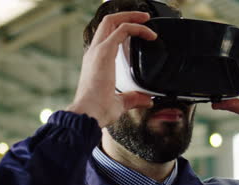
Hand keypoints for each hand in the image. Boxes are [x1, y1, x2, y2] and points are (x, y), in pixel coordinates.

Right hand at [67, 12, 156, 127]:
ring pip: (112, 21)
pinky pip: (123, 30)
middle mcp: (94, 53)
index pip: (105, 37)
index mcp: (95, 62)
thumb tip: (146, 100)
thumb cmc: (97, 111)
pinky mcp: (104, 52)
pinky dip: (137, 28)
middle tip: (144, 18)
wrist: (88, 115)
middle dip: (127, 16)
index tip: (137, 32)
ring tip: (146, 18)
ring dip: (131, 16)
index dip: (120, 29)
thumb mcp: (119, 103)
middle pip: (107, 23)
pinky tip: (150, 35)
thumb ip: (132, 99)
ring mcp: (98, 51)